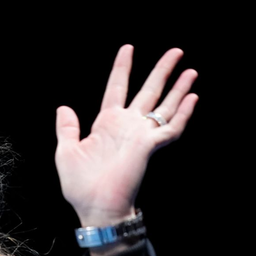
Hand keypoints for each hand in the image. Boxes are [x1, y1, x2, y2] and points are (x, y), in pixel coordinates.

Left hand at [55, 44, 198, 226]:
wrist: (95, 208)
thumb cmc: (80, 186)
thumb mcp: (67, 152)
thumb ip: (68, 129)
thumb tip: (63, 107)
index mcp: (106, 124)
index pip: (116, 88)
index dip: (122, 68)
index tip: (128, 48)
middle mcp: (126, 126)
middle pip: (148, 91)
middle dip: (162, 71)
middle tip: (177, 51)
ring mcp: (140, 135)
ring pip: (164, 106)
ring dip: (178, 89)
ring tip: (191, 71)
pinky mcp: (149, 147)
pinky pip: (170, 128)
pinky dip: (182, 114)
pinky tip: (192, 98)